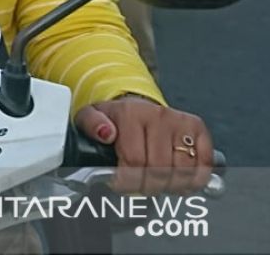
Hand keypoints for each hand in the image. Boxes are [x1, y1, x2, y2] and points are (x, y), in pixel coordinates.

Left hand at [75, 97, 211, 194]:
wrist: (135, 107)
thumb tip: (105, 133)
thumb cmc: (113, 119)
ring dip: (168, 186)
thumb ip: (90, 124)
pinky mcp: (198, 129)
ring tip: (154, 181)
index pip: (134, 160)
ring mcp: (181, 122)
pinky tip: (176, 179)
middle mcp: (159, 115)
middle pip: (158, 169)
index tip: (120, 184)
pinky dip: (192, 180)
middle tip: (137, 186)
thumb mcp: (89, 118)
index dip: (126, 181)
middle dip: (146, 186)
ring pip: (182, 171)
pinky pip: (203, 165)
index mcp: (131, 113)